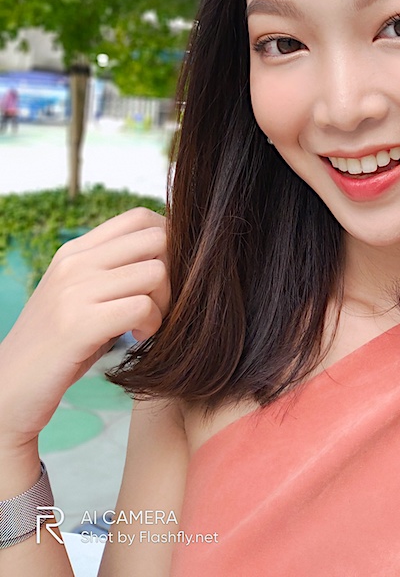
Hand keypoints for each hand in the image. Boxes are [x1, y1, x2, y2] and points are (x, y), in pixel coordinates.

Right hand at [0, 208, 169, 451]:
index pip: (139, 217)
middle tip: (163, 301)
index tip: (166, 274)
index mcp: (75, 251)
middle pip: (157, 238)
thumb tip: (171, 256)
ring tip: (148, 324)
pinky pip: (143, 307)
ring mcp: (75, 291)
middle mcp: (74, 263)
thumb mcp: (81, 296)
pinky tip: (137, 338)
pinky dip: (152, 324)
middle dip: (175, 271)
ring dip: (166, 302)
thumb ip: (115, 271)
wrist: (8, 391)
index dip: (168, 240)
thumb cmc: (57, 347)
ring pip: (156, 272)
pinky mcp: (79, 324)